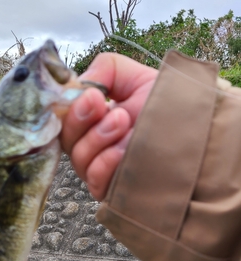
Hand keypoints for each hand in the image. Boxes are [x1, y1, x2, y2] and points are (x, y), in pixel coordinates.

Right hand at [61, 53, 157, 200]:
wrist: (196, 131)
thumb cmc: (167, 104)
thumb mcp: (135, 76)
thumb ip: (104, 70)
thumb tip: (80, 86)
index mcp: (91, 120)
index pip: (63, 118)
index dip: (69, 107)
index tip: (92, 96)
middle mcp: (91, 146)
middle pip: (65, 140)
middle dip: (81, 119)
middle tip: (105, 105)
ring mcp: (100, 170)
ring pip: (79, 159)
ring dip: (98, 138)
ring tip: (124, 122)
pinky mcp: (111, 190)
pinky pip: (94, 181)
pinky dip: (105, 163)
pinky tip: (122, 150)